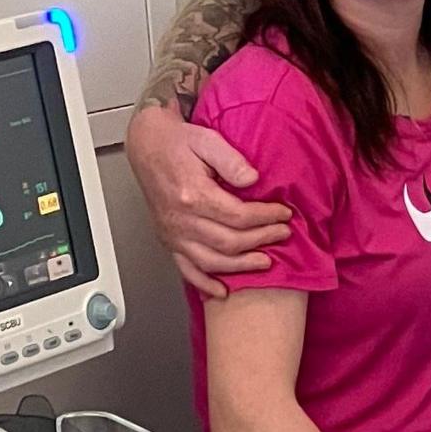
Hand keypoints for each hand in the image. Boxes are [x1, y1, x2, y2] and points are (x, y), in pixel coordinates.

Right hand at [124, 105, 291, 297]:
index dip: (265, 217)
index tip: (283, 213)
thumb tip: (252, 179)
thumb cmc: (177, 143)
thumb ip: (231, 160)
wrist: (147, 146)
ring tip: (264, 261)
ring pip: (212, 261)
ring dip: (241, 266)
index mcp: (192, 194)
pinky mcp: (168, 240)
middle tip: (282, 234)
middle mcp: (181, 219)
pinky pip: (186, 269)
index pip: (238, 216)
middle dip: (261, 240)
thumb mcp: (207, 139)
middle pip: (229, 242)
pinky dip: (204, 284)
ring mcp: (173, 233)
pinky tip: (221, 292)